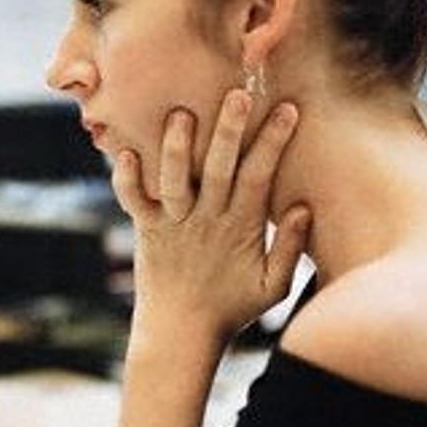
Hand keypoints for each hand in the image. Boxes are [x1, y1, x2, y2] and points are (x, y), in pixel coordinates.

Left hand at [113, 90, 310, 342]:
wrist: (180, 333)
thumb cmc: (230, 307)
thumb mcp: (272, 286)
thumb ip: (290, 248)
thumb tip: (302, 208)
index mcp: (241, 227)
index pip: (260, 176)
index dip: (274, 143)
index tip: (288, 109)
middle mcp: (205, 219)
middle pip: (219, 169)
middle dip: (229, 131)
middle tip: (238, 94)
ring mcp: (173, 223)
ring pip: (174, 180)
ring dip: (177, 147)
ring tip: (180, 113)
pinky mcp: (146, 229)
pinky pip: (132, 201)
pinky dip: (125, 179)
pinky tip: (124, 152)